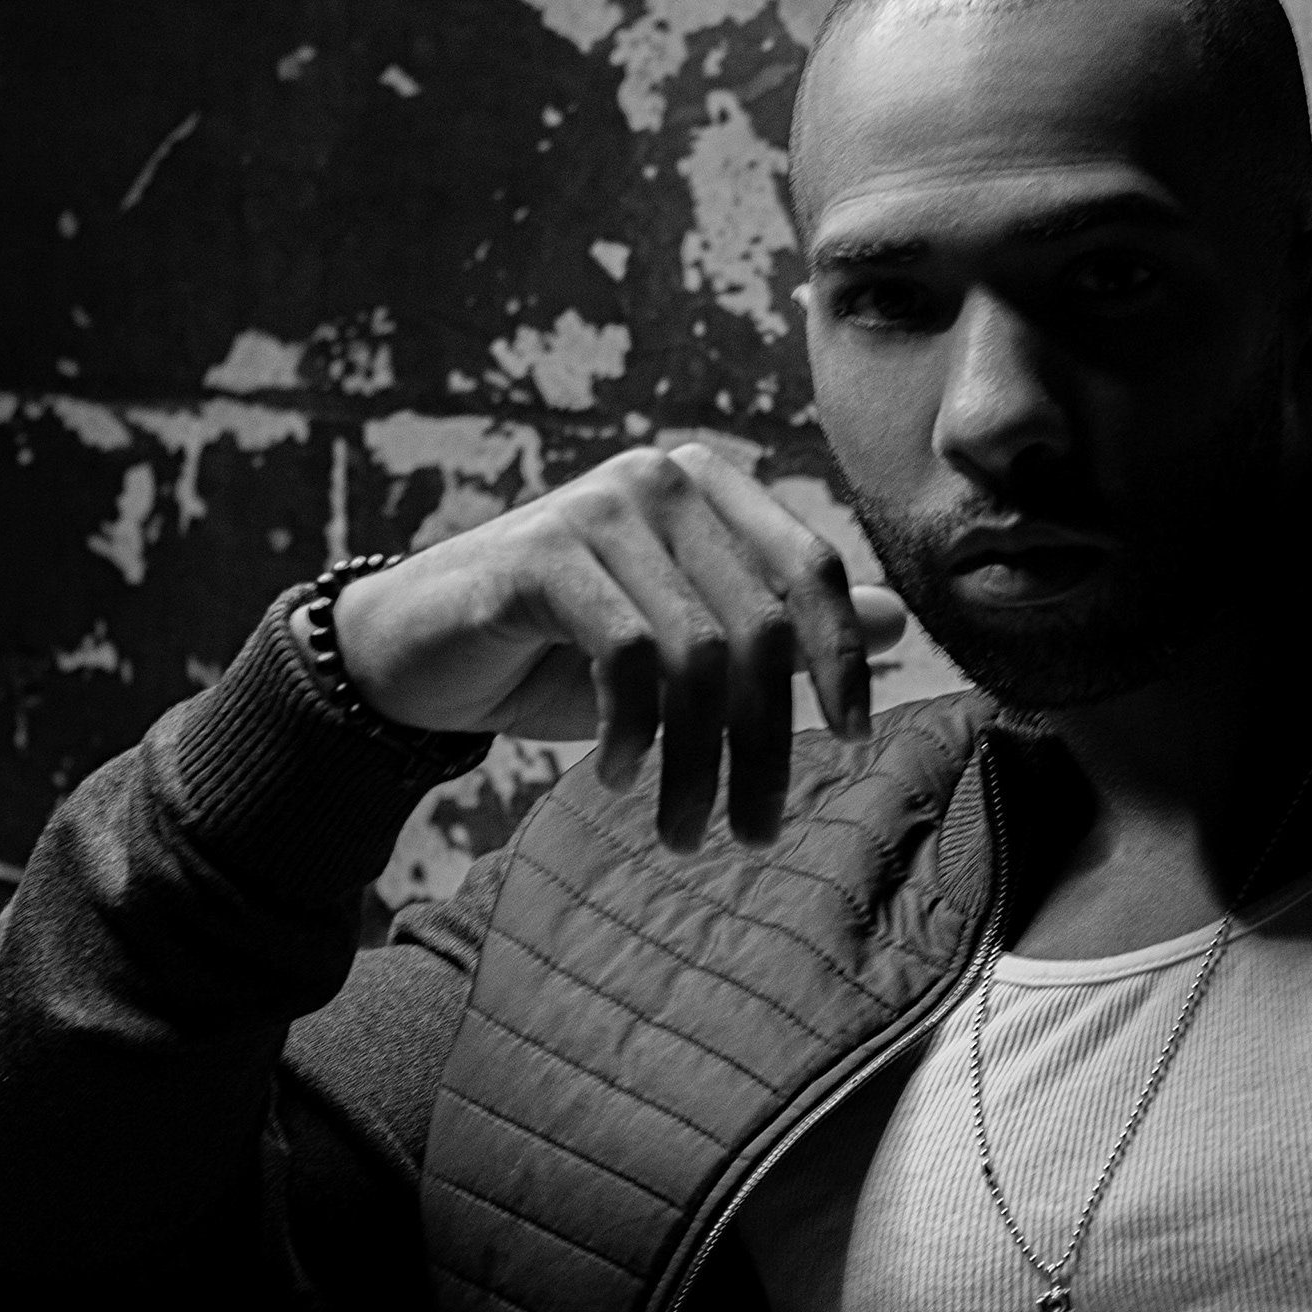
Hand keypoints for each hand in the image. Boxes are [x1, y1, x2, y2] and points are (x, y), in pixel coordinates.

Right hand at [331, 444, 910, 848]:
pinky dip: (633, 732)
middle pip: (760, 627)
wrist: (415, 652)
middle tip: (756, 830)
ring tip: (684, 831)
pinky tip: (618, 777)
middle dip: (766, 744)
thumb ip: (779, 623)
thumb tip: (896, 621)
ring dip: (699, 763)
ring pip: (697, 655)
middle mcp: (661, 480)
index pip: (812, 569)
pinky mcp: (540, 553)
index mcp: (709, 490)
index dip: (843, 661)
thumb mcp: (681, 645)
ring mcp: (599, 508)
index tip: (852, 747)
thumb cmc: (558, 650)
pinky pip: (625, 656)